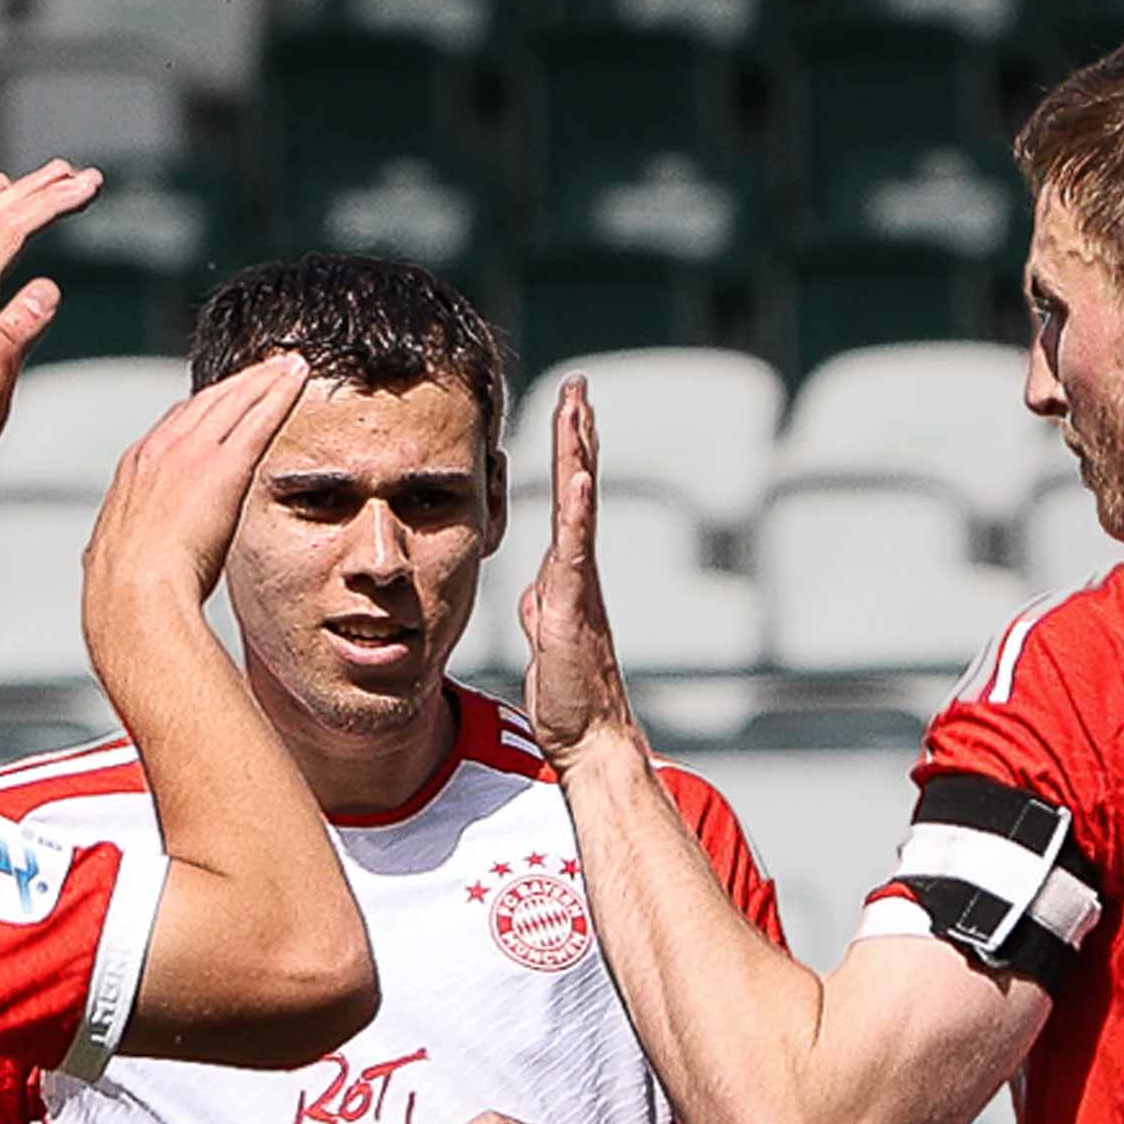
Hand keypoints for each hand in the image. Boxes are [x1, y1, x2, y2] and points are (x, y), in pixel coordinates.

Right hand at [85, 351, 315, 634]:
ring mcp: (191, 453)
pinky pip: (259, 417)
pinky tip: (299, 378)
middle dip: (237, 381)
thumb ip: (124, 549)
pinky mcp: (224, 466)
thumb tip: (110, 565)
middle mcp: (160, 451)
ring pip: (235, 398)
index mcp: (136, 472)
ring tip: (289, 363)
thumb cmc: (123, 593)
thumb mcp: (116, 560)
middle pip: (206, 400)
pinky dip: (280, 392)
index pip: (175, 425)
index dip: (203, 409)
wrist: (131, 595)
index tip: (223, 400)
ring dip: (264, 377)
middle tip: (265, 366)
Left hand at [517, 378, 627, 757]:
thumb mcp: (543, 640)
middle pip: (578, 487)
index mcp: (567, 575)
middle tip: (578, 385)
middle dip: (578, 433)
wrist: (590, 737)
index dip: (567, 456)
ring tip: (579, 406)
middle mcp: (579, 570)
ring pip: (578, 505)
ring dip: (578, 453)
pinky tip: (579, 474)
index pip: (566, 502)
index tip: (568, 412)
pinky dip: (579, 509)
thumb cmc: (569, 698)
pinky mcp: (575, 604)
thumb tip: (533, 593)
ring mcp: (580, 583)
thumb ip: (540, 609)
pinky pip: (577, 548)